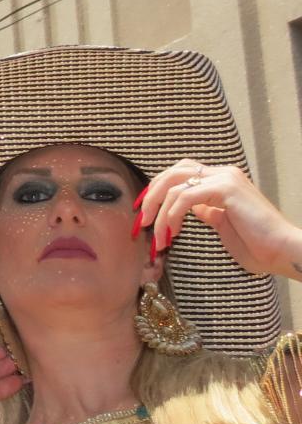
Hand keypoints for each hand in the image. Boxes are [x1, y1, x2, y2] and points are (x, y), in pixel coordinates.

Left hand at [138, 160, 301, 279]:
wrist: (280, 251)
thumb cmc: (254, 243)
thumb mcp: (221, 222)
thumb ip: (204, 210)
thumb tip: (185, 208)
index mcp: (222, 179)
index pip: (180, 172)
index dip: (157, 189)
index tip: (143, 212)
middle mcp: (223, 173)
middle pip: (172, 172)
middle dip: (151, 196)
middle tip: (142, 221)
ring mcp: (225, 179)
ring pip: (175, 185)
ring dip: (160, 212)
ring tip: (159, 236)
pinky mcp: (226, 189)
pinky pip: (185, 197)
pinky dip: (172, 214)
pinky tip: (173, 231)